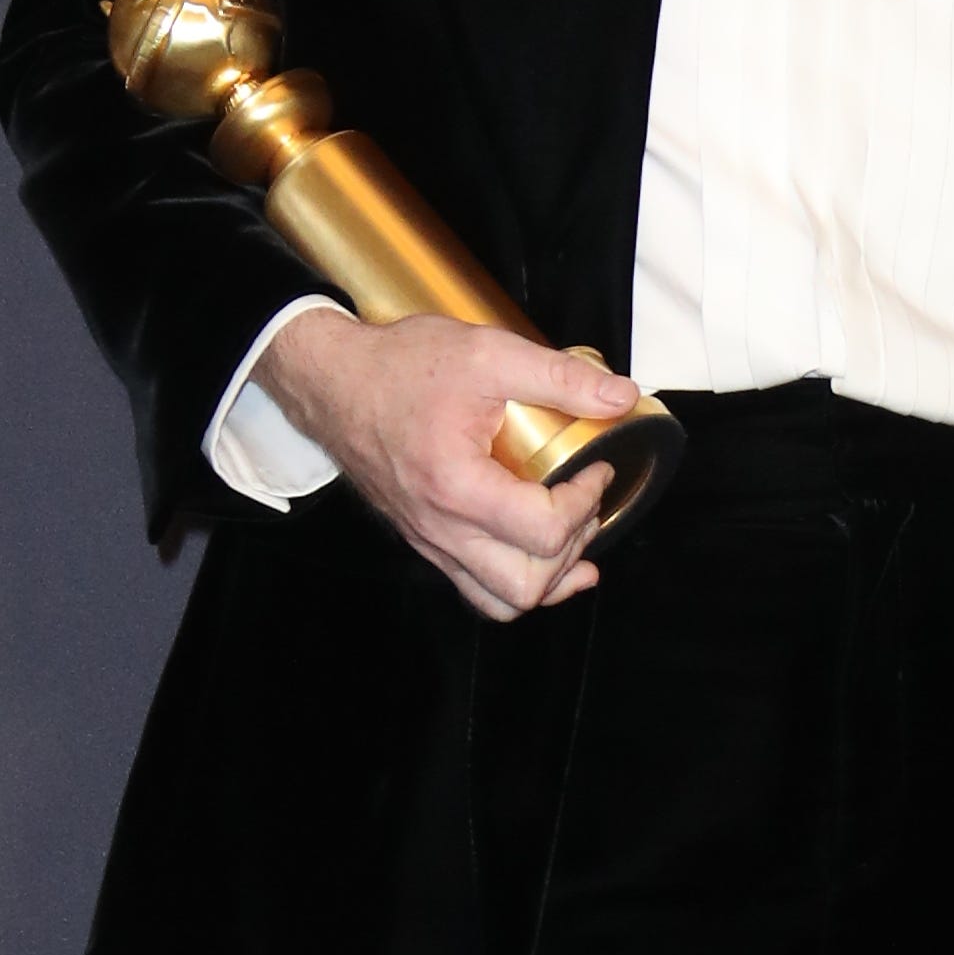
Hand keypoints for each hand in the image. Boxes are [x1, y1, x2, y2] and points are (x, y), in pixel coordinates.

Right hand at [254, 313, 633, 622]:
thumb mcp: (489, 354)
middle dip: (571, 549)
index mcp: (455, 486)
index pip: (543, 530)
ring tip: (569, 535)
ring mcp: (428, 538)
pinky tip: (541, 555)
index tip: (595, 466)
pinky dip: (515, 580)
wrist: (334, 379)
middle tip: (583, 502)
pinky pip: (473, 585)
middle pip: (524, 585)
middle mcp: (438, 526)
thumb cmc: (400, 367)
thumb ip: (560, 376)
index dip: (586, 500)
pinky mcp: (423, 536)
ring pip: (499, 600)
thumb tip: (619, 396)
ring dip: (546, 577)